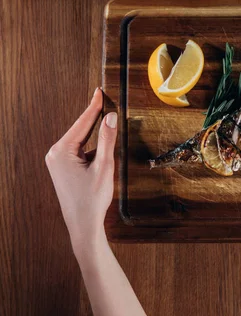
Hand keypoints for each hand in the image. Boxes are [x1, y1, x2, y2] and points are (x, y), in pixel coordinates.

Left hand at [45, 88, 117, 250]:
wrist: (83, 224)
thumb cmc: (92, 199)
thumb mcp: (104, 166)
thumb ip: (107, 139)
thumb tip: (111, 117)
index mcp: (61, 151)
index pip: (82, 122)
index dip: (94, 106)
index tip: (100, 91)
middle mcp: (55, 154)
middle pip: (80, 129)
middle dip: (95, 118)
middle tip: (105, 100)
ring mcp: (57, 161)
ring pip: (81, 140)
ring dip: (95, 136)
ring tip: (106, 131)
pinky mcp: (62, 168)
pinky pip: (79, 150)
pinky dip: (91, 148)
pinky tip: (101, 153)